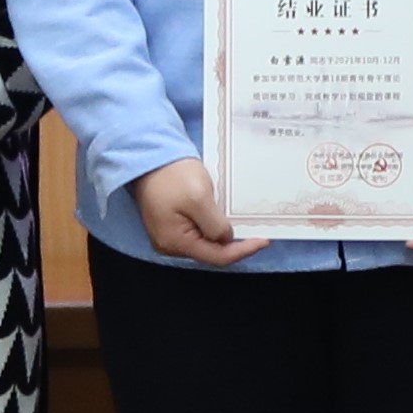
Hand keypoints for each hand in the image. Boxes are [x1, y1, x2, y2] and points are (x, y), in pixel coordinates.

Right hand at [130, 155, 250, 266]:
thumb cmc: (172, 175)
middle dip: (232, 242)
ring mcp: (167, 235)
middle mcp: (169, 245)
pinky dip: (211, 224)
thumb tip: (226, 239)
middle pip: (210, 252)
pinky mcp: (168, 223)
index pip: (217, 257)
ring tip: (239, 219)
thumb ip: (215, 225)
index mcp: (175, 242)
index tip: (265, 240)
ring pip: (203, 241)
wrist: (147, 156)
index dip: (243, 250)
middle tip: (254, 228)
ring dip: (221, 232)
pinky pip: (195, 231)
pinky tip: (220, 213)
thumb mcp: (199, 198)